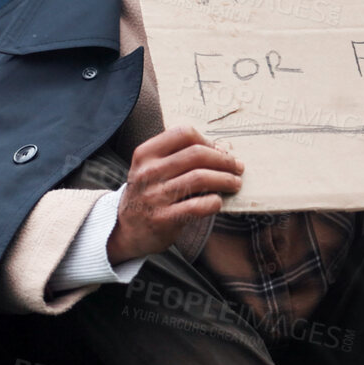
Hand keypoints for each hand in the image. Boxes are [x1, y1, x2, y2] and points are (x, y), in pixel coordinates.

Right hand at [107, 126, 242, 263]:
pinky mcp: (164, 219)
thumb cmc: (147, 195)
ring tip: (235, 183)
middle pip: (196, 154)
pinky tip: (218, 202)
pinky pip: (198, 205)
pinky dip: (214, 202)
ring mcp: (155, 196)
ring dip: (225, 180)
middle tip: (237, 167)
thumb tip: (221, 150)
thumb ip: (177, 156)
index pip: (183, 133)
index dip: (207, 140)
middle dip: (224, 160)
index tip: (220, 151)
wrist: (126, 231)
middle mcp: (148, 172)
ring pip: (200, 178)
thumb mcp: (150, 168)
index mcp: (146, 154)